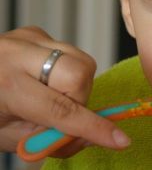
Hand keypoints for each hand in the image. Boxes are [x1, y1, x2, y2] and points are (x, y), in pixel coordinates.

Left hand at [0, 26, 130, 157]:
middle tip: (60, 113)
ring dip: (74, 86)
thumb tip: (87, 135)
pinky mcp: (36, 32)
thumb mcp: (6, 137)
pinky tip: (43, 78)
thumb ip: (49, 138)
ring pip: (81, 61)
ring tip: (49, 94)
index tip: (120, 140)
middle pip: (80, 72)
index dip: (93, 128)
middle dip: (79, 98)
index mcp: (6, 85)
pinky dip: (66, 72)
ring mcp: (30, 37)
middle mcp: (20, 53)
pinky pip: (70, 53)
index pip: (62, 110)